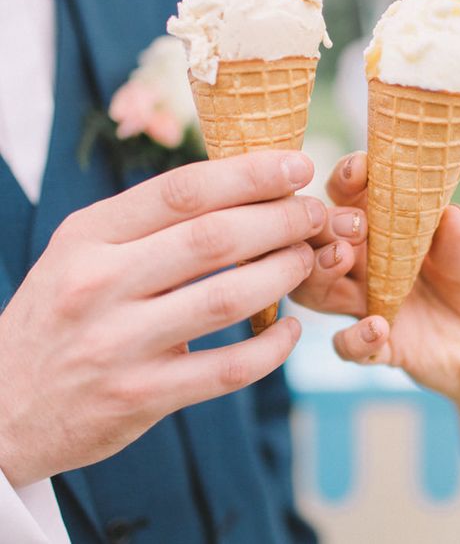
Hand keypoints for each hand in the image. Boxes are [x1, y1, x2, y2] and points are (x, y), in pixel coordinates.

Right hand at [0, 151, 326, 486]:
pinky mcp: (140, 397)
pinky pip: (226, 370)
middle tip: (314, 213)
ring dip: (282, 275)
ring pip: (226, 300)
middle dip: (279, 221)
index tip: (296, 166)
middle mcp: (98, 284)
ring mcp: (118, 345)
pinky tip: (290, 328)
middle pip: (213, 239)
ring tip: (307, 259)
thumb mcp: (83, 252)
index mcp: (88, 236)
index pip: (181, 191)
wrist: (2, 406)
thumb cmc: (60, 314)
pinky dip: (271, 349)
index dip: (249, 175)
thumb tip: (239, 188)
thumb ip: (148, 223)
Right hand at [292, 152, 459, 406]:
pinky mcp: (378, 346)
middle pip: (320, 239)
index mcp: (387, 229)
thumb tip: (450, 213)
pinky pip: (346, 346)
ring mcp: (367, 305)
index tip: (359, 171)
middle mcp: (367, 264)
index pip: (352, 196)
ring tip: (341, 261)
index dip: (348, 179)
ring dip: (319, 274)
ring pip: (314, 289)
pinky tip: (380, 328)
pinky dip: (354, 338)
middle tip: (353, 227)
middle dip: (325, 227)